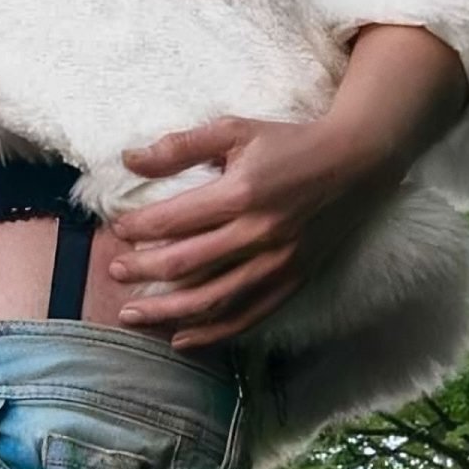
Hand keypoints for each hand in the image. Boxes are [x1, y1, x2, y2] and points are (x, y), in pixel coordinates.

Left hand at [105, 114, 406, 350]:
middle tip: (114, 272)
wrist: (354, 163)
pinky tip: (181, 339)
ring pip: (212, 301)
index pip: (174, 221)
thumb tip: (129, 159)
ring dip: (167, 313)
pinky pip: (247, 317)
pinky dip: (212, 333)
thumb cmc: (288, 143)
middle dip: (143, 272)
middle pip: (186, 265)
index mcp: (241, 194)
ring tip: (132, 315)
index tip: (118, 232)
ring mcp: (277, 264)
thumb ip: (180, 146)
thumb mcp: (234, 129)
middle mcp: (258, 234)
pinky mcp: (292, 281)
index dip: (139, 229)